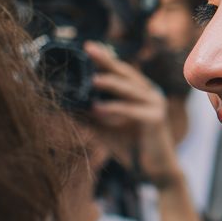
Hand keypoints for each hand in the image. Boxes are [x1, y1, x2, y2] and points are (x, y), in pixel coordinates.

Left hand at [85, 42, 178, 183]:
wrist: (153, 174)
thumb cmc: (131, 149)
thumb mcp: (105, 128)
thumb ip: (89, 114)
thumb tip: (65, 103)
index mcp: (141, 93)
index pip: (121, 71)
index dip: (105, 59)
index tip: (87, 46)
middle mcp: (151, 94)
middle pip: (127, 73)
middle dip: (107, 61)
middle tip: (89, 49)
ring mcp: (156, 105)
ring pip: (130, 89)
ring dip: (110, 83)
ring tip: (91, 80)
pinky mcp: (156, 120)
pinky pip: (131, 111)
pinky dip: (114, 109)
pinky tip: (97, 109)